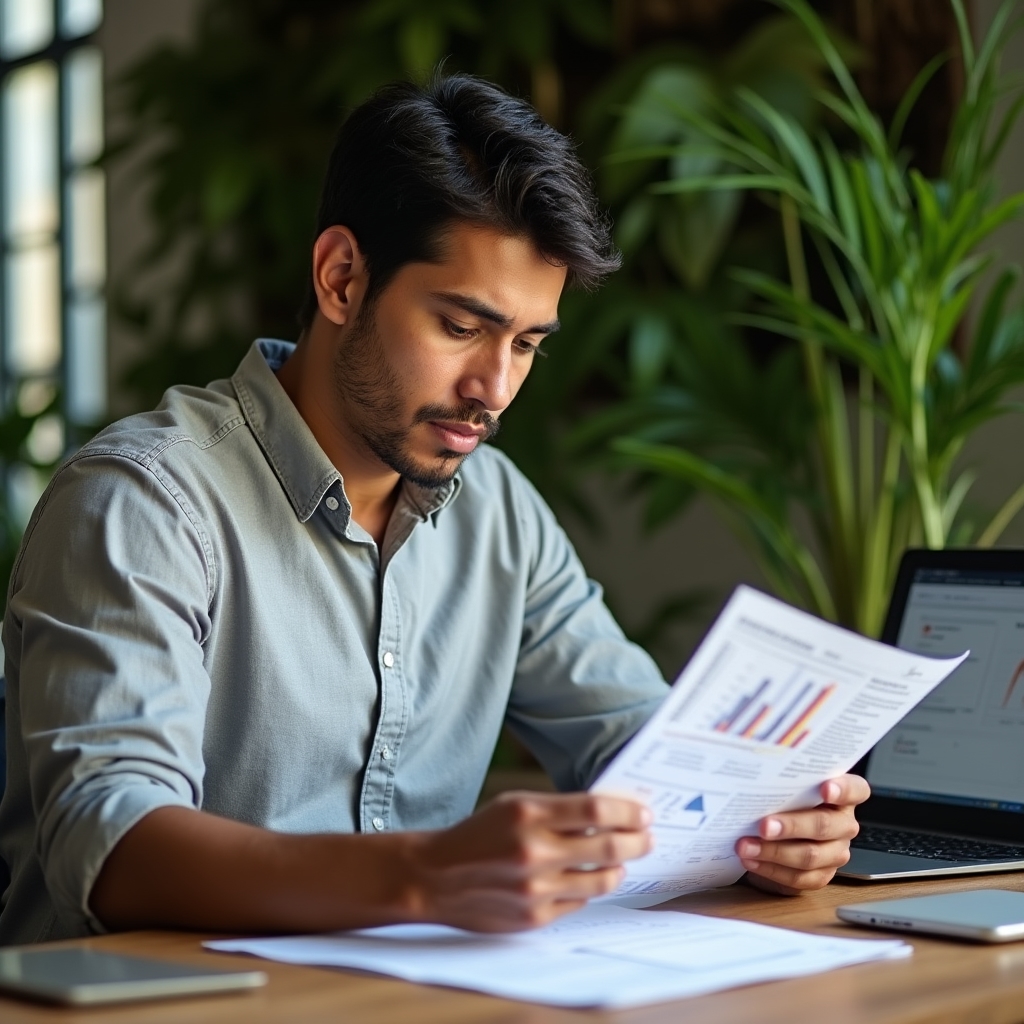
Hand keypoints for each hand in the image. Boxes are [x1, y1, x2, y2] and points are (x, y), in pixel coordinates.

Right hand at [408, 791, 652, 931]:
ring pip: (602, 881)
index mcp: (528, 812)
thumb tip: (610, 815)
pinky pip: (579, 903)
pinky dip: (588, 890)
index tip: (644, 813)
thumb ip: (557, 810)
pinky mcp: (534, 917)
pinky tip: (586, 880)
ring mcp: (535, 888)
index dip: (628, 811)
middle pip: (610, 847)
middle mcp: (534, 850)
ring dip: (619, 869)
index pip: (596, 810)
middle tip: (648, 838)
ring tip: (621, 861)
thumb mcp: (513, 805)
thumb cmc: (479, 834)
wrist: (434, 876)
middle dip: (638, 842)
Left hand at [735, 774, 868, 894]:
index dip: (843, 789)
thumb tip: (756, 774)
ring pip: (811, 855)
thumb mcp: (784, 785)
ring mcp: (835, 852)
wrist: (774, 831)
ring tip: (746, 846)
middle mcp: (843, 824)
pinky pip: (800, 877)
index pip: (855, 790)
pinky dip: (772, 869)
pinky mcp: (821, 875)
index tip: (824, 788)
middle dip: (792, 826)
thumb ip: (782, 780)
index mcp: (842, 796)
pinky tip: (752, 861)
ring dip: (774, 852)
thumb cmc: (781, 799)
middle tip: (764, 826)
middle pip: (824, 825)